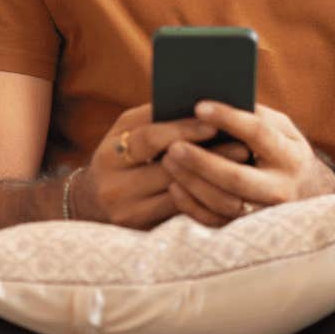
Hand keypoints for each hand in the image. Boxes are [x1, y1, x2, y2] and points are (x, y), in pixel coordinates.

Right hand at [76, 103, 249, 229]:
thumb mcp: (125, 133)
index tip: (216, 123)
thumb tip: (197, 104)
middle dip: (209, 157)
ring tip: (243, 166)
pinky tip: (228, 187)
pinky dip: (206, 197)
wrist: (91, 202)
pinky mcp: (143, 229)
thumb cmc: (120, 157)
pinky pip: (182, 213)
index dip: (183, 130)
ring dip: (214, 178)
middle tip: (243, 147)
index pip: (150, 139)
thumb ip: (154, 118)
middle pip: (168, 169)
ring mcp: (128, 211)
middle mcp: (115, 185)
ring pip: (180, 193)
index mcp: (110, 154)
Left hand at [161, 101, 334, 227]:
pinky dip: (191, 205)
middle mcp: (280, 188)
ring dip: (192, 181)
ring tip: (168, 161)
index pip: (258, 133)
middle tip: (172, 145)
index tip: (199, 106)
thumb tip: (214, 103)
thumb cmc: (281, 148)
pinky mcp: (247, 228)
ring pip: (223, 202)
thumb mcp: (280, 127)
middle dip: (202, 161)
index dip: (228, 119)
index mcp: (291, 155)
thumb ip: (254, 115)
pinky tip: (174, 186)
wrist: (305, 191)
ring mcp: (264, 213)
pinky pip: (215, 221)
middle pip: (236, 177)